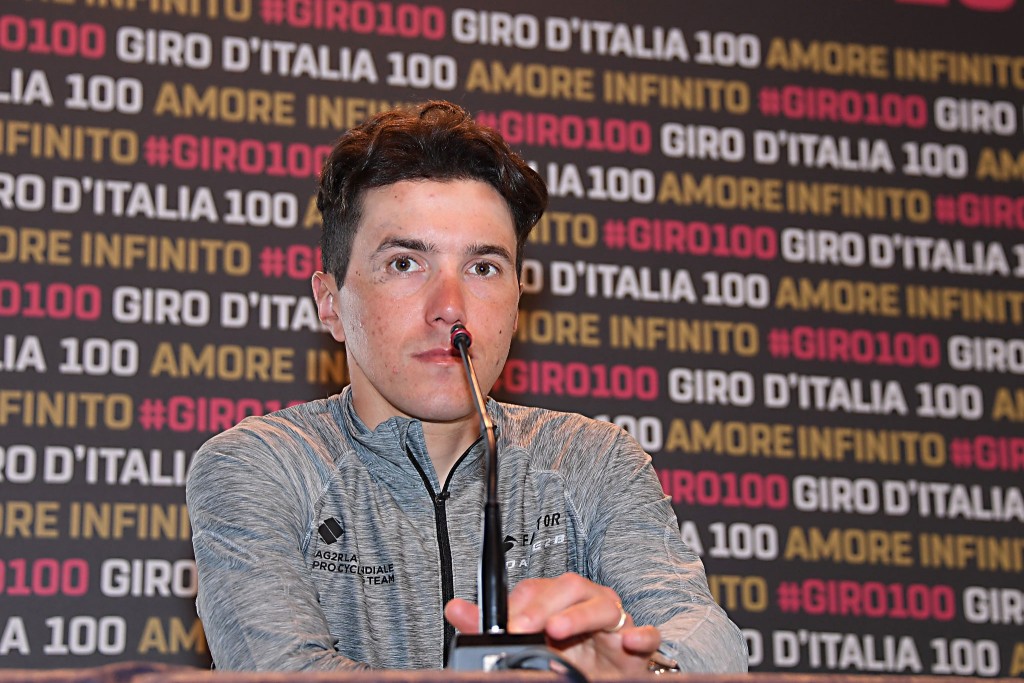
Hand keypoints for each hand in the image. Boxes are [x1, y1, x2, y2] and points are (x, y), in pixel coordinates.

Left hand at [445, 573, 660, 675]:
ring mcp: (615, 623)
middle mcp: (589, 604)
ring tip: (558, 630)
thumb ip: (490, 626)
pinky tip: (629, 642)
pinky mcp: (638, 646)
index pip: (540, 587)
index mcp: (561, 600)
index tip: (507, 621)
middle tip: (524, 627)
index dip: (523, 601)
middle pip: (572, 587)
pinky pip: (647, 634)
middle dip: (545, 604)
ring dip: (581, 615)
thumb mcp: (528, 641)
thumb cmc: (568, 652)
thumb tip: (454, 608)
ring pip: (604, 605)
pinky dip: (641, 635)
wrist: (604, 676)